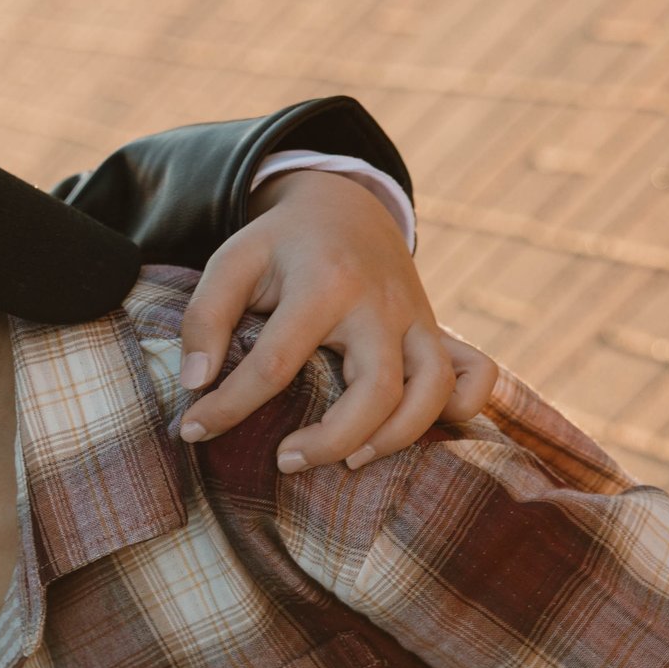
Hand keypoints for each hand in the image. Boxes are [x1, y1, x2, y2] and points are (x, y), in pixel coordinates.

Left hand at [176, 169, 497, 471]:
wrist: (343, 206)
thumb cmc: (280, 244)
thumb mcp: (231, 262)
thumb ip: (204, 318)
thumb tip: (194, 382)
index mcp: (325, 284)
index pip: (275, 364)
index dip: (228, 407)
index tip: (191, 431)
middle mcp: (381, 305)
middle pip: (376, 390)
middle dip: (331, 439)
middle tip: (283, 461)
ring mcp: (416, 319)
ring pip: (432, 391)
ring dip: (396, 438)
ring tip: (347, 462)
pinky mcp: (435, 331)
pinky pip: (476, 373)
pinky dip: (464, 409)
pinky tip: (416, 432)